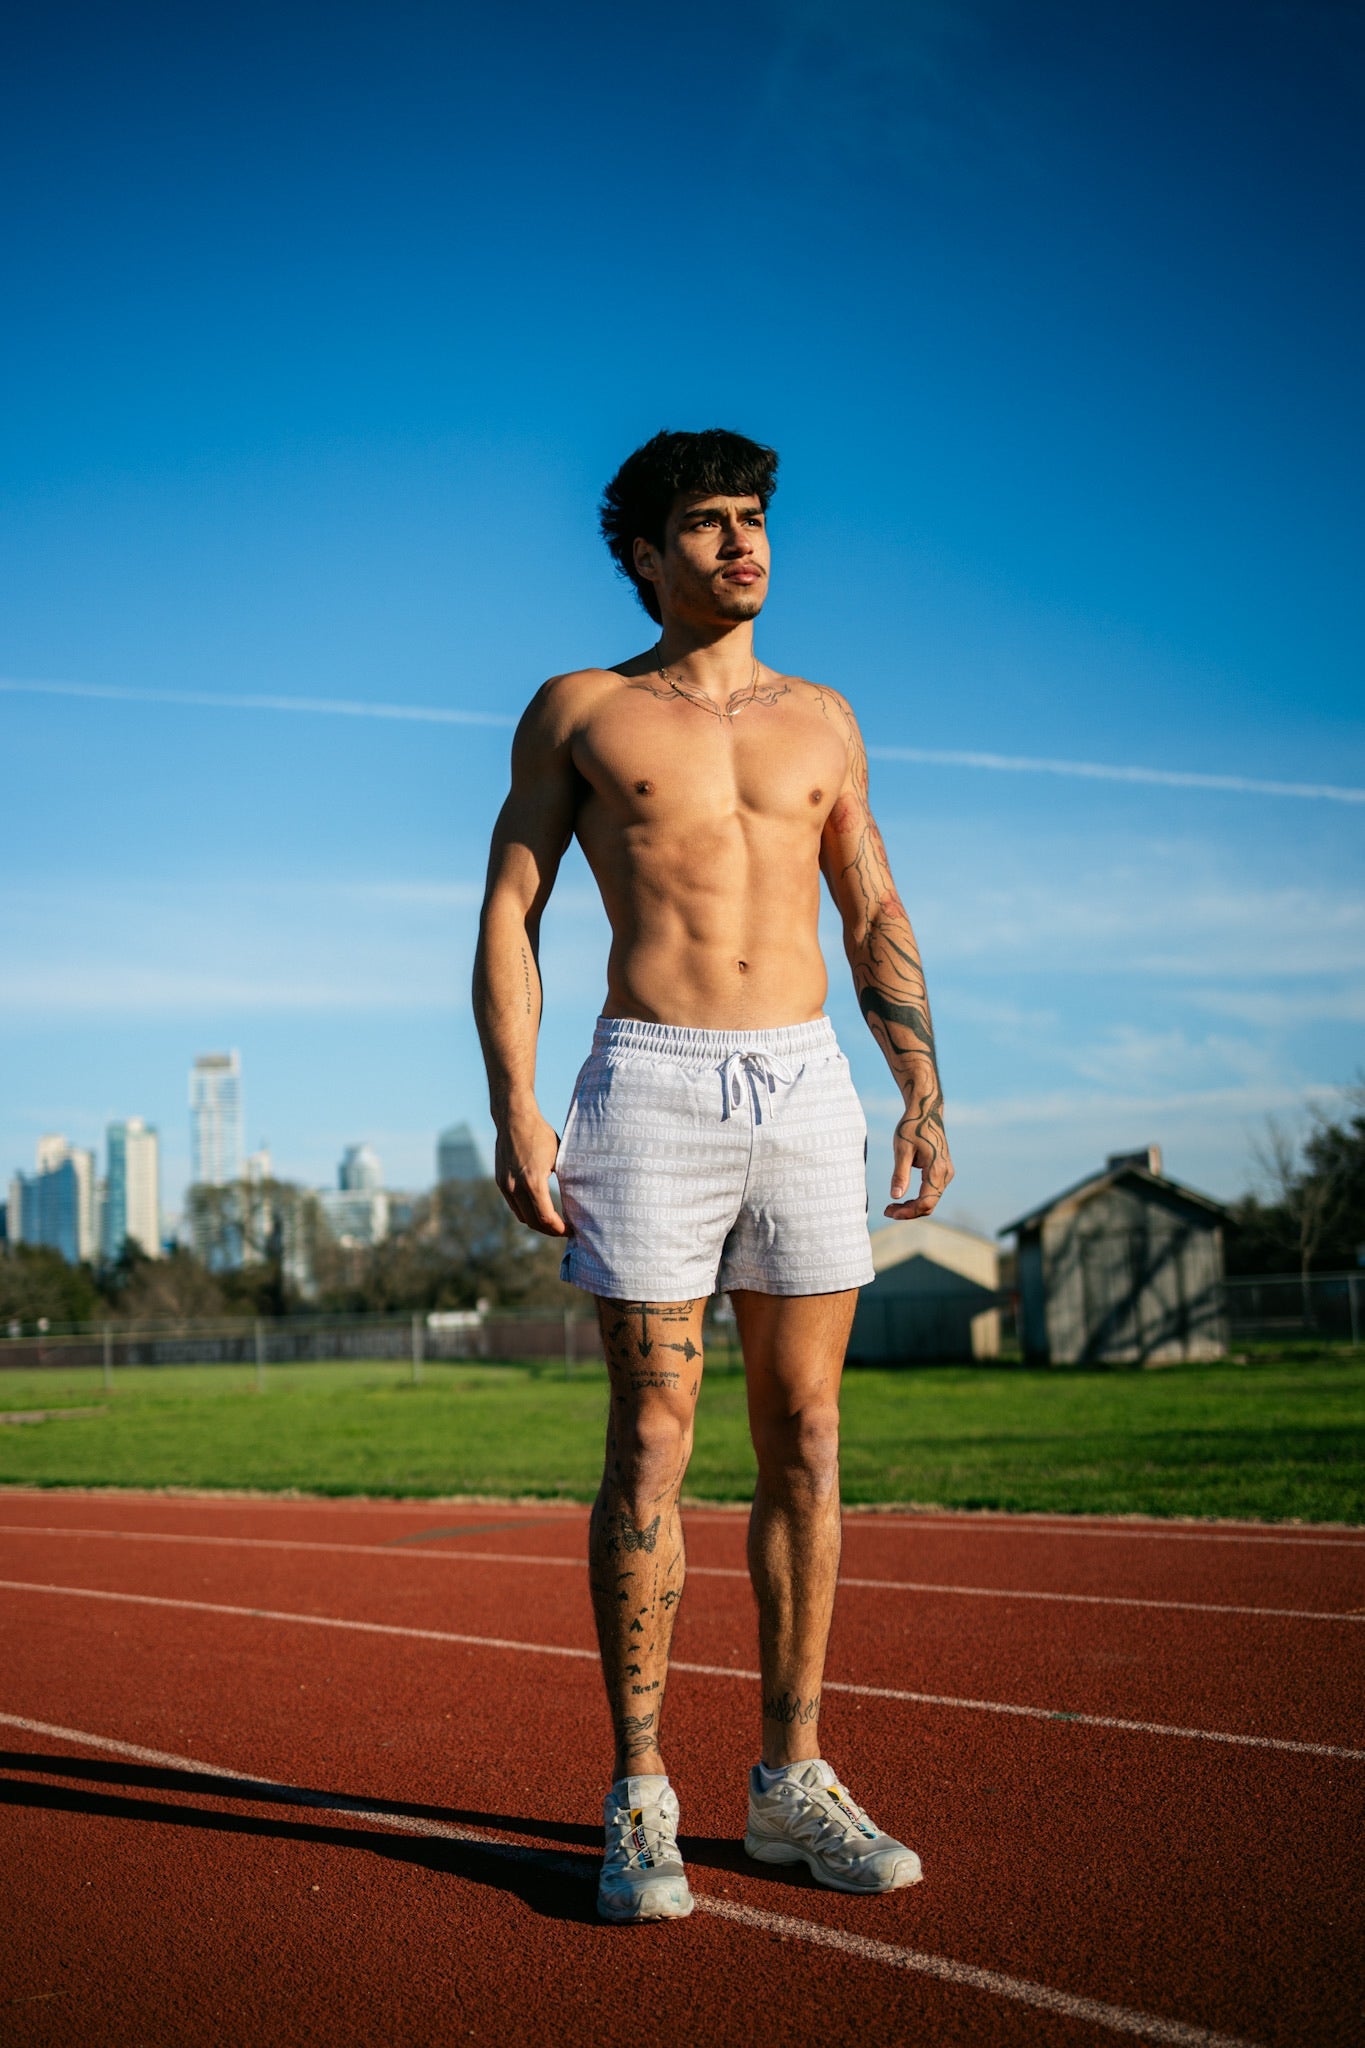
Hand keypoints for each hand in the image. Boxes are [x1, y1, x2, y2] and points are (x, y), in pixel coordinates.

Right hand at [494, 1110, 567, 1236]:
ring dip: (537, 1223)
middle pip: (533, 1222)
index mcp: (533, 1182)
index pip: (546, 1218)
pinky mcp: (501, 1182)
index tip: (571, 1230)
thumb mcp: (559, 1157)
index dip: (559, 1229)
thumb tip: (578, 1199)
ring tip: (553, 1222)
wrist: (514, 1119)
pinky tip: (538, 1209)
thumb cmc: (541, 1135)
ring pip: (521, 1216)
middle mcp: (516, 1187)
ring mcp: (506, 1185)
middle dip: (549, 1230)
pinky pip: (514, 1205)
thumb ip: (564, 1179)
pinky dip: (526, 1212)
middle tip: (564, 1230)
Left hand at [885, 1092, 952, 1220]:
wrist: (926, 1111)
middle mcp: (946, 1174)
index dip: (908, 1212)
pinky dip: (918, 1198)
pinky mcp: (943, 1171)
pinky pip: (932, 1191)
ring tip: (892, 1206)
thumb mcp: (902, 1149)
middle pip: (929, 1204)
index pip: (926, 1202)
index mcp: (937, 1170)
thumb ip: (900, 1174)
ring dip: (913, 1206)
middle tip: (886, 1211)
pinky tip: (902, 1197)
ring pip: (931, 1199)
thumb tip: (895, 1197)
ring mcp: (946, 1173)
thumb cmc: (912, 1127)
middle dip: (908, 1211)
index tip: (889, 1212)